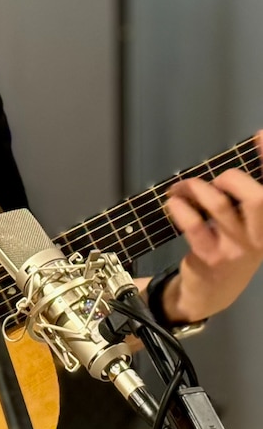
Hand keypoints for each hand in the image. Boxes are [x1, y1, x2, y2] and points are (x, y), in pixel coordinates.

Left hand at [161, 130, 262, 322]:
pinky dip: (179, 208)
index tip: (259, 137)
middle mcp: (261, 236)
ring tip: (182, 189)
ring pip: (219, 205)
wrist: (212, 291)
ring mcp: (237, 249)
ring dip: (194, 188)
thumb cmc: (228, 244)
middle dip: (231, 178)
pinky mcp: (211, 257)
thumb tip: (250, 145)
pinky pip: (194, 226)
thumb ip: (242, 190)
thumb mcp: (244, 220)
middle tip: (216, 179)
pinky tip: (174, 204)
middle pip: (259, 199)